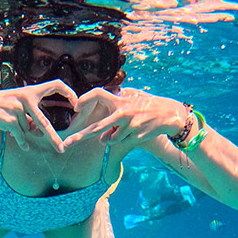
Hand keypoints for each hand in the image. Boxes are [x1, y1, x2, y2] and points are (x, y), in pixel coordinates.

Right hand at [0, 81, 77, 151]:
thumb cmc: (0, 108)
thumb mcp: (17, 107)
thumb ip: (30, 116)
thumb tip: (40, 131)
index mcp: (31, 91)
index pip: (56, 84)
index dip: (69, 92)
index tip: (77, 104)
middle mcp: (26, 97)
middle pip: (44, 122)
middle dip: (53, 138)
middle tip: (61, 148)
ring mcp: (17, 107)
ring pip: (28, 130)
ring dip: (22, 133)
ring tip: (13, 129)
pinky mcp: (9, 119)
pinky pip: (20, 135)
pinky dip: (21, 141)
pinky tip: (21, 144)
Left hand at [63, 88, 181, 148]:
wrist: (170, 114)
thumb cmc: (147, 107)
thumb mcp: (131, 101)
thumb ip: (114, 112)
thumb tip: (102, 132)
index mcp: (120, 101)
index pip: (99, 94)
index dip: (86, 98)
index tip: (76, 107)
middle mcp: (123, 112)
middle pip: (97, 127)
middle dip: (81, 136)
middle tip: (67, 143)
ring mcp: (130, 125)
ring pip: (111, 139)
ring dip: (114, 137)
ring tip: (127, 128)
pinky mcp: (137, 135)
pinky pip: (123, 141)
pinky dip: (126, 139)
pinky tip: (137, 131)